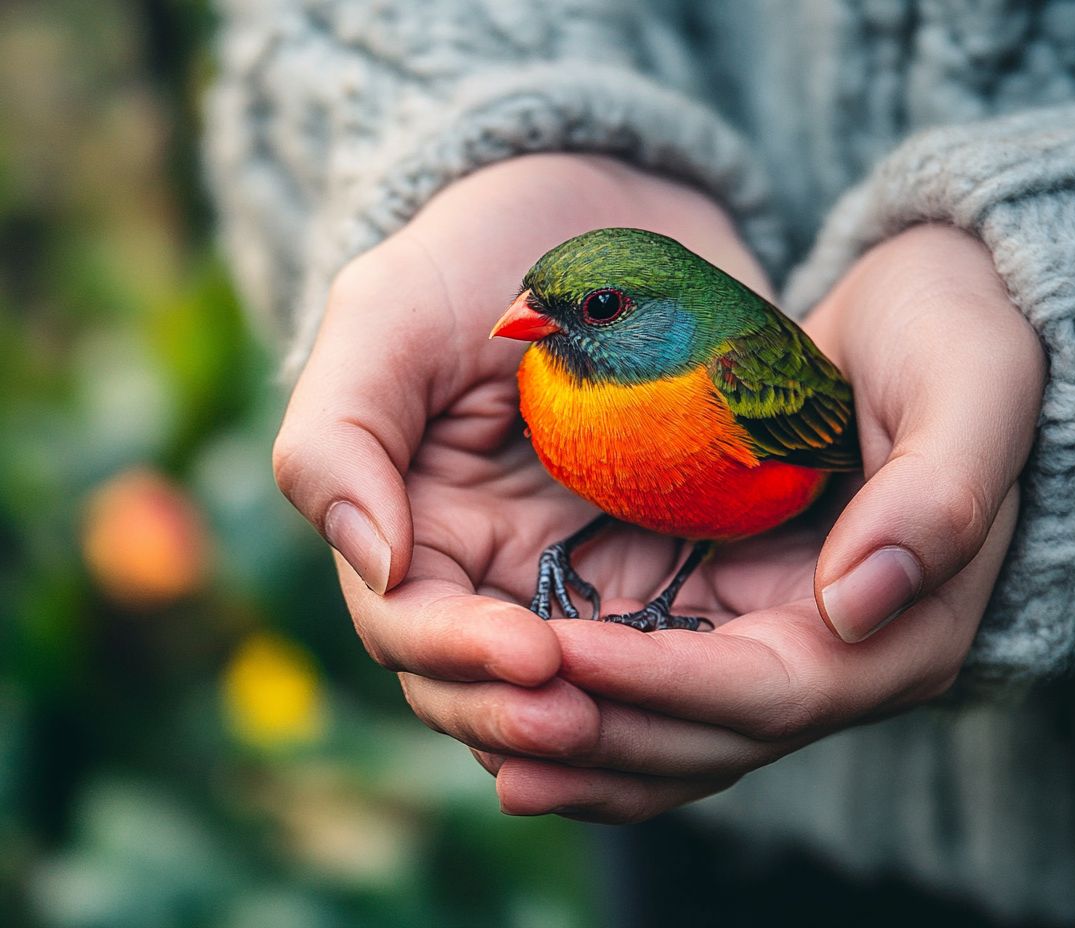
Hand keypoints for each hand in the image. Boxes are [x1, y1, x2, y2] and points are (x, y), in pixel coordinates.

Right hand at [271, 153, 773, 746]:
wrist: (597, 210)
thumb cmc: (476, 255)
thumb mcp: (386, 321)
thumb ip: (341, 437)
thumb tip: (375, 564)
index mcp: (409, 523)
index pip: (409, 626)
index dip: (458, 655)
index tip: (533, 654)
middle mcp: (485, 564)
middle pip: (481, 682)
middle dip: (521, 711)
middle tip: (586, 719)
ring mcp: (572, 568)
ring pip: (565, 686)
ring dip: (595, 720)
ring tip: (645, 717)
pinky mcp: (651, 556)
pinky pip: (652, 641)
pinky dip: (664, 678)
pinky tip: (704, 684)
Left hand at [418, 225, 1044, 822]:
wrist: (930, 317)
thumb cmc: (951, 337)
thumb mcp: (970, 387)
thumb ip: (935, 496)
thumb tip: (856, 607)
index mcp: (907, 627)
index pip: (774, 692)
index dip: (665, 685)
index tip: (562, 654)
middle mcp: (843, 658)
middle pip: (713, 737)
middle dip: (604, 733)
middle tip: (490, 717)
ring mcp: (783, 641)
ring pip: (678, 734)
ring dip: (585, 748)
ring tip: (482, 739)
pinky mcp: (735, 611)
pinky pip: (658, 684)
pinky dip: (594, 703)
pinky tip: (514, 700)